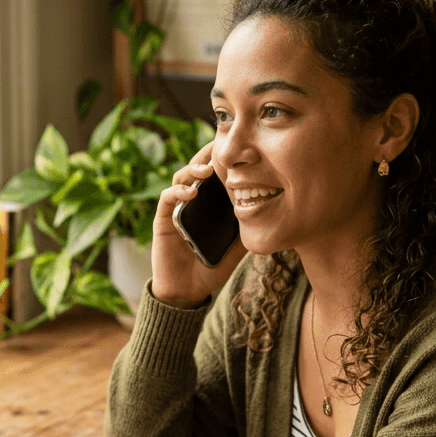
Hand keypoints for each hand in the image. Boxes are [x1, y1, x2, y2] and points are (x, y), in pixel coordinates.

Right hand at [151, 141, 246, 308]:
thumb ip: (248, 228)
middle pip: (197, 169)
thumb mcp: (237, 245)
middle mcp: (192, 201)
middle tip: (220, 146)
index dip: (224, 159)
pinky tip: (192, 191)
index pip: (215, 174)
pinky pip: (168, 198)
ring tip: (207, 168)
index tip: (238, 147)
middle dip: (207, 155)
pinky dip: (179, 191)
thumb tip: (271, 213)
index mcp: (209, 204)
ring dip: (193, 169)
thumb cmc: (211, 267)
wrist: (188, 290)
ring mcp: (176, 208)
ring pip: (181, 178)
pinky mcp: (163, 219)